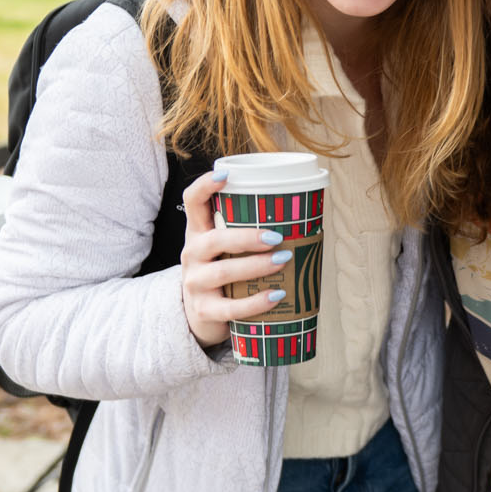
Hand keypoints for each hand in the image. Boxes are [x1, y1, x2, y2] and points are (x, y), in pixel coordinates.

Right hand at [179, 171, 292, 349]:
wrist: (200, 315)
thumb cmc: (222, 273)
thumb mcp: (223, 249)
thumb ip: (243, 231)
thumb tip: (298, 213)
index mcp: (198, 232)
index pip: (192, 202)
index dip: (204, 186)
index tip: (225, 175)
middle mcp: (191, 254)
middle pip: (213, 240)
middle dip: (246, 237)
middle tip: (276, 237)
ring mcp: (195, 283)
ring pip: (223, 272)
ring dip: (256, 266)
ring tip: (283, 261)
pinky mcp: (204, 310)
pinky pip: (231, 307)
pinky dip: (256, 302)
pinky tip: (277, 295)